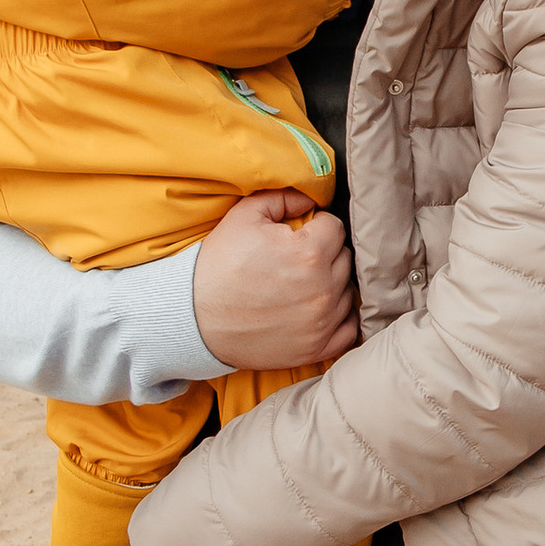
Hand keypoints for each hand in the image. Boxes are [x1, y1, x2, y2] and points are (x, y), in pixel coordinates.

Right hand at [193, 189, 359, 370]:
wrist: (194, 317)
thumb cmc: (218, 265)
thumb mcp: (244, 216)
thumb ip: (283, 197)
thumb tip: (311, 197)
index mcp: (309, 253)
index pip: (335, 227)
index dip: (317, 226)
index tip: (300, 234)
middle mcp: (322, 288)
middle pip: (344, 258)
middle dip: (325, 253)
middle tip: (297, 259)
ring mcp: (322, 322)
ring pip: (348, 291)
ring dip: (331, 283)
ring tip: (301, 284)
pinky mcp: (317, 348)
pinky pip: (349, 328)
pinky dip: (339, 318)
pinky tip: (318, 309)